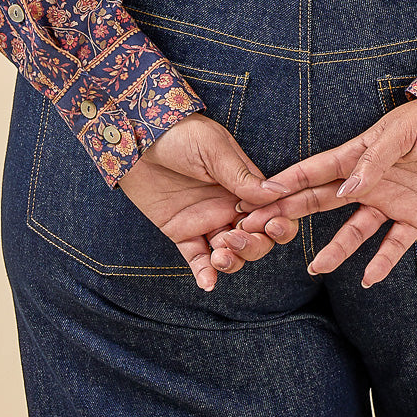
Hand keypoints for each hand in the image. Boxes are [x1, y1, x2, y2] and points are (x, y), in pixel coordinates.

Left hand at [117, 112, 291, 290]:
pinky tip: (208, 282)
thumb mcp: (214, 149)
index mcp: (244, 184)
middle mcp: (229, 206)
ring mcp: (205, 220)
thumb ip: (242, 175)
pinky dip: (205, 274)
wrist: (138, 137)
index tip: (267, 224)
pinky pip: (197, 258)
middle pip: (256, 238)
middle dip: (254, 245)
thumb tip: (279, 192)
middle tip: (234, 237)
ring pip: (230, 253)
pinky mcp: (181, 231)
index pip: (272, 211)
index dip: (276, 223)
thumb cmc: (180, 133)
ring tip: (219, 256)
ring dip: (232, 261)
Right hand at [206, 99, 416, 287]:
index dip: (289, 182)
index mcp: (359, 154)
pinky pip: (395, 245)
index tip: (259, 195)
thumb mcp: (400, 133)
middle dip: (294, 214)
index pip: (317, 171)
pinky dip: (382, 262)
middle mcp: (369, 181)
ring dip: (337, 249)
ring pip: (356, 230)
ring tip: (316, 267)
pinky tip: (368, 279)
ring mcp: (391, 201)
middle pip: (325, 201)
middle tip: (263, 230)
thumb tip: (345, 191)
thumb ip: (373, 162)